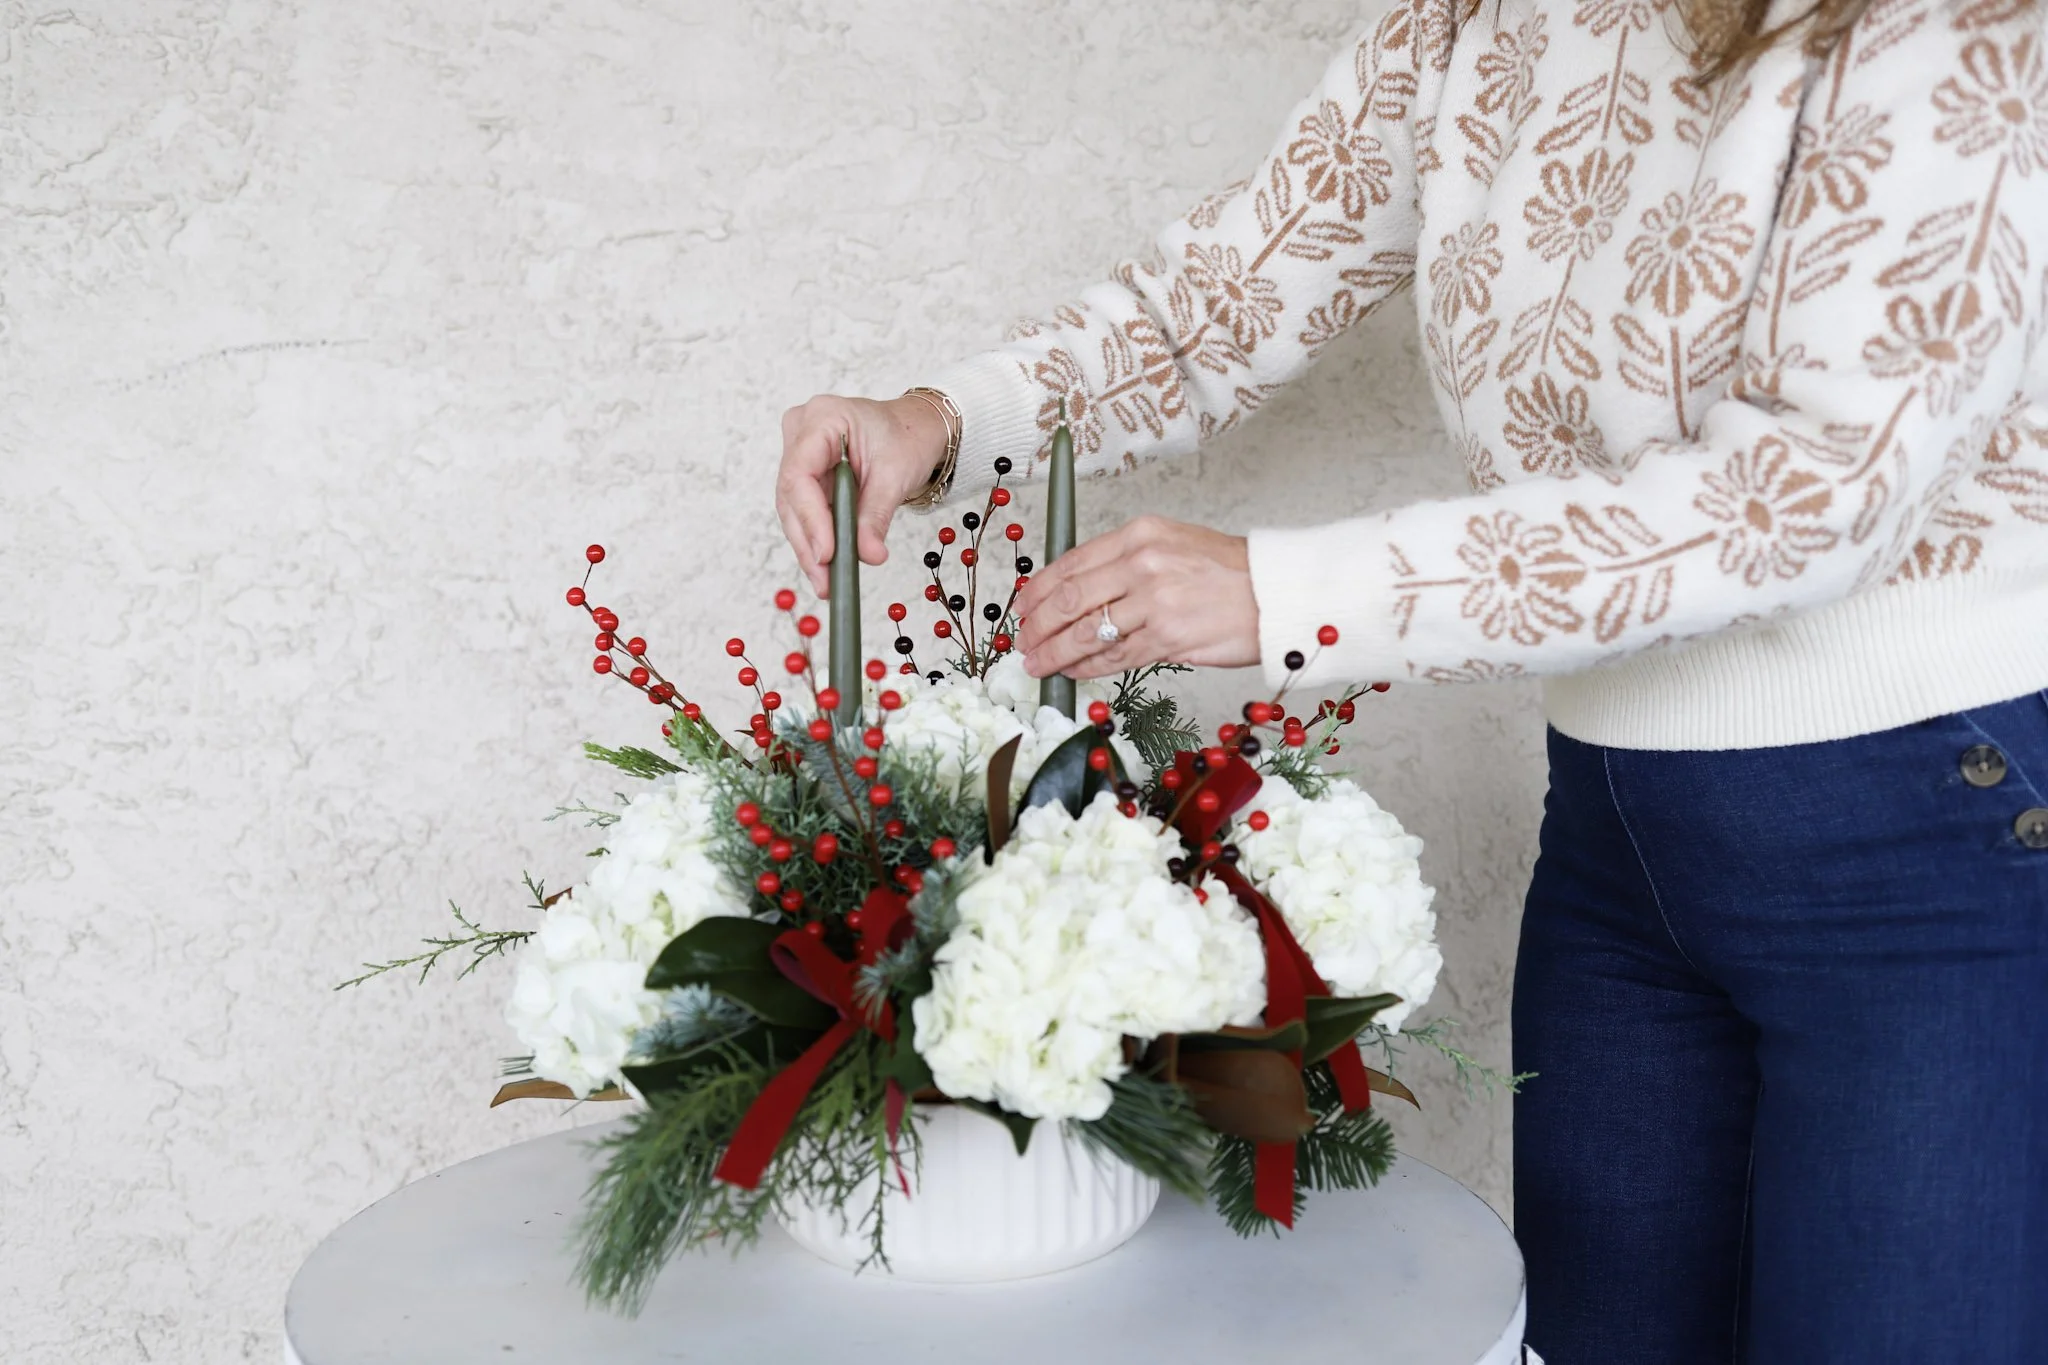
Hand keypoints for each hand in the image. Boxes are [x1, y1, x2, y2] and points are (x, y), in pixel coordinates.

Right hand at [777, 394, 949, 595]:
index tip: (826, 553)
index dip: (810, 518)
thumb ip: (876, 516)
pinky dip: (816, 540)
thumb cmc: (906, 438)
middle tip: (825, 580)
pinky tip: (825, 569)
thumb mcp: (895, 475)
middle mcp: (801, 432)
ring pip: (794, 509)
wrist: (913, 430)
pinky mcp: (805, 475)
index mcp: (822, 417)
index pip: (800, 473)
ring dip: (809, 548)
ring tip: (826, 583)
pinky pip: (805, 511)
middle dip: (809, 542)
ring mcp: (799, 453)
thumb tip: (867, 555)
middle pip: (792, 496)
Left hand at [1013, 516, 1259, 679]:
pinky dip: (1087, 666)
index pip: (1071, 562)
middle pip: (1070, 598)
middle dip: (1037, 624)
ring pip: (1087, 631)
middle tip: (1022, 641)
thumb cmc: (1229, 573)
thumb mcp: (1172, 545)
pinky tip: (1073, 670)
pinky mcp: (1169, 638)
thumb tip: (1077, 592)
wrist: (1277, 593)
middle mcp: (1144, 563)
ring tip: (1037, 663)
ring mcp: (1155, 602)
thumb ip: (1125, 562)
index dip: (1038, 590)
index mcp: (1140, 534)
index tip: (1023, 607)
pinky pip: (1115, 656)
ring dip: (1055, 651)